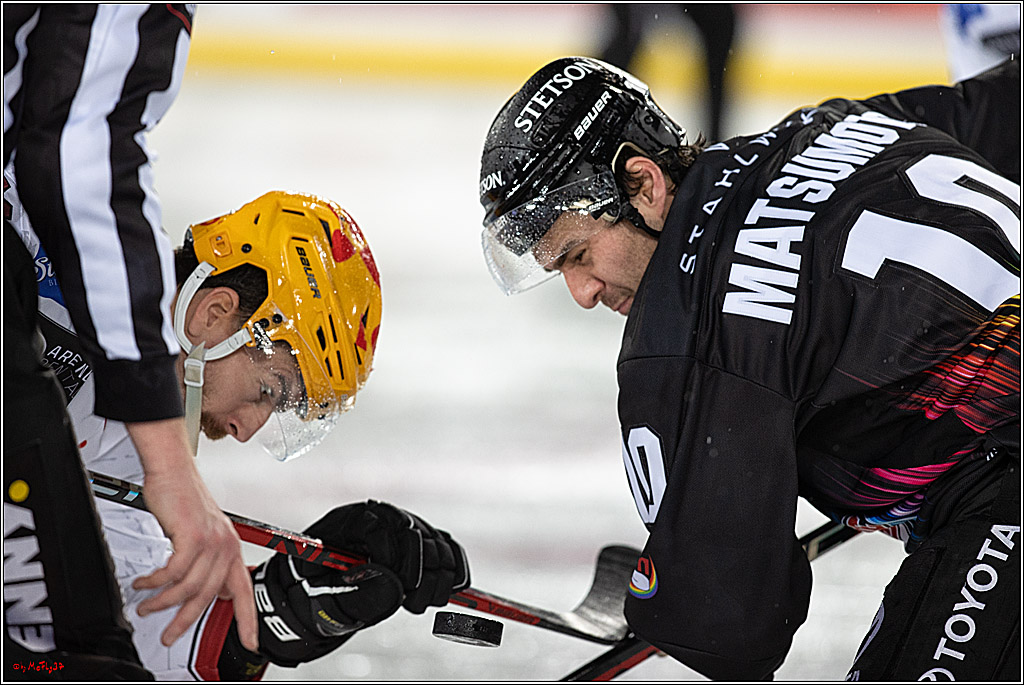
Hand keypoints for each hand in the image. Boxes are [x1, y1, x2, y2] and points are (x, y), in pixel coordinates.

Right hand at [125, 419, 258, 651]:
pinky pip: (172, 572)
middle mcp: (226, 545)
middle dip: (185, 620)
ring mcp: (211, 541)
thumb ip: (210, 563)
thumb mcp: (204, 535)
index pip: (244, 591)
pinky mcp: (192, 536)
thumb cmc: (184, 499)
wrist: (172, 471)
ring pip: (188, 587)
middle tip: (169, 634)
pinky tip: (144, 584)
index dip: (248, 620)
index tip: (250, 641)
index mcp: (232, 548)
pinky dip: (155, 582)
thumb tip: (214, 591)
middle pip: (209, 596)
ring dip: (162, 601)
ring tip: (146, 605)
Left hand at [312, 500, 470, 612]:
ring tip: (416, 605)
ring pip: (437, 545)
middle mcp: (381, 517)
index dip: (391, 557)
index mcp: (348, 521)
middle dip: (417, 573)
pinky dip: (453, 576)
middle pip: (413, 533)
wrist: (326, 594)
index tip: (395, 586)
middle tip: (410, 603)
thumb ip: (358, 594)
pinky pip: (452, 553)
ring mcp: (406, 528)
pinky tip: (439, 596)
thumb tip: (396, 588)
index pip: (379, 526)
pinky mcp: (425, 542)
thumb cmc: (320, 593)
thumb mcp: (327, 598)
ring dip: (436, 580)